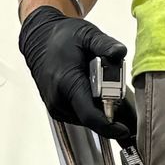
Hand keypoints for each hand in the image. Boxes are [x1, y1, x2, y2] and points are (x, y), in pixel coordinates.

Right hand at [19, 6, 136, 145]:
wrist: (39, 40)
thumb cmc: (63, 38)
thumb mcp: (87, 35)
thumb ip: (105, 44)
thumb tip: (119, 51)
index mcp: (67, 83)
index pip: (90, 115)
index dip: (110, 126)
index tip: (125, 130)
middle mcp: (58, 99)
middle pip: (91, 119)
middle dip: (109, 114)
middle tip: (120, 98)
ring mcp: (55, 107)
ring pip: (86, 120)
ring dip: (99, 111)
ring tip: (103, 90)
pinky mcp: (56, 110)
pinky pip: (79, 116)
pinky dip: (90, 109)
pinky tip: (93, 93)